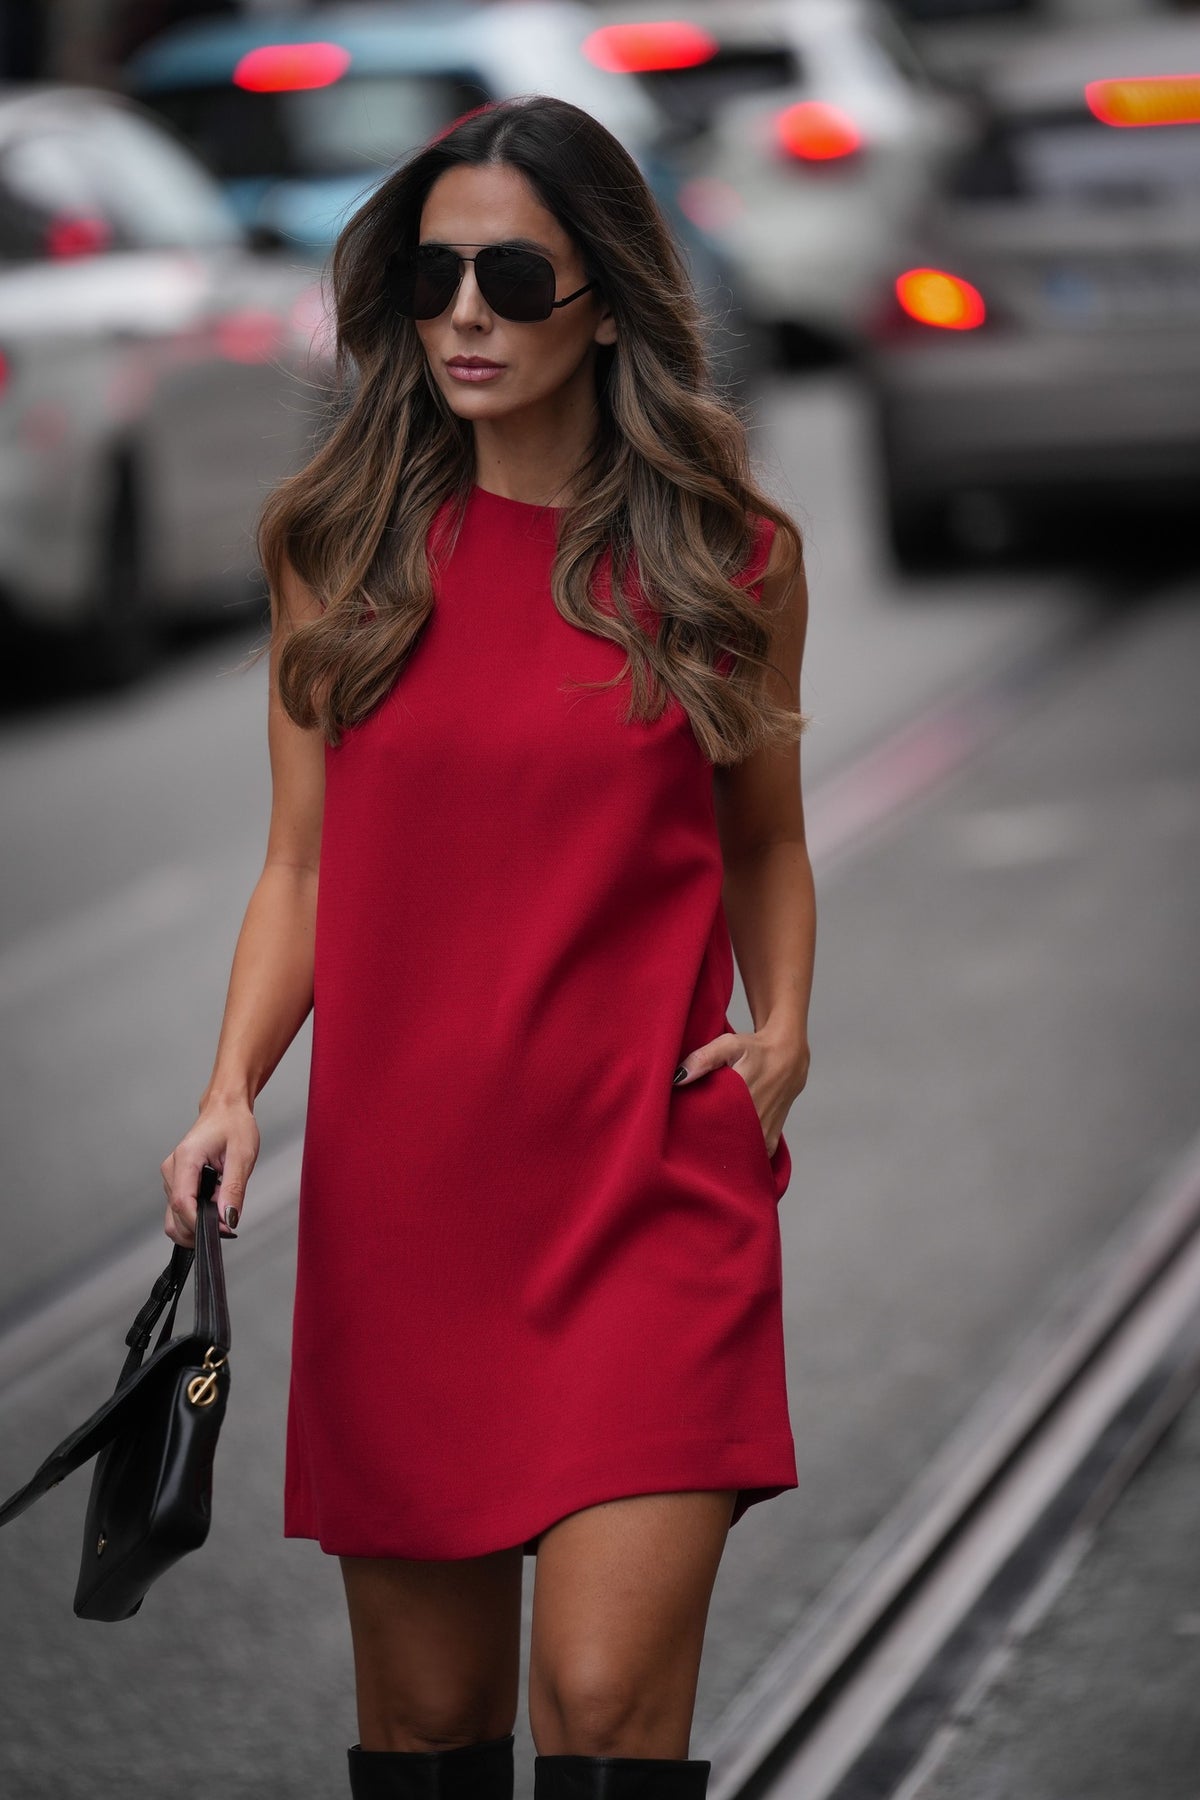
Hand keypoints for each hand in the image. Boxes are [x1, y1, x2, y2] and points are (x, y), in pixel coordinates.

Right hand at [160, 1105, 259, 1246]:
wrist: (226, 1108)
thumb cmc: (234, 1125)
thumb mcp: (242, 1156)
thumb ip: (233, 1189)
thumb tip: (228, 1219)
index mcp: (186, 1159)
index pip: (182, 1203)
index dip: (201, 1223)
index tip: (224, 1229)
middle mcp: (172, 1169)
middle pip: (174, 1216)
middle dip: (199, 1227)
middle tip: (227, 1218)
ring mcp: (171, 1176)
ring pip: (174, 1216)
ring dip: (198, 1221)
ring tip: (222, 1205)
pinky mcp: (176, 1181)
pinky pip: (179, 1208)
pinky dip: (196, 1215)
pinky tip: (213, 1205)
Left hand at [674, 1029, 807, 1156]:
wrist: (789, 1058)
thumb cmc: (757, 1051)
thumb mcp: (730, 1045)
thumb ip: (703, 1059)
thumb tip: (678, 1077)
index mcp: (741, 1098)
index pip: (707, 1124)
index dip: (690, 1127)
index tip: (679, 1127)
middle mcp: (754, 1121)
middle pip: (719, 1143)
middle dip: (702, 1142)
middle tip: (688, 1136)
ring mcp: (763, 1134)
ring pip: (735, 1153)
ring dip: (720, 1150)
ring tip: (705, 1143)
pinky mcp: (770, 1141)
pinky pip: (750, 1157)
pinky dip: (738, 1156)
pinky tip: (726, 1148)